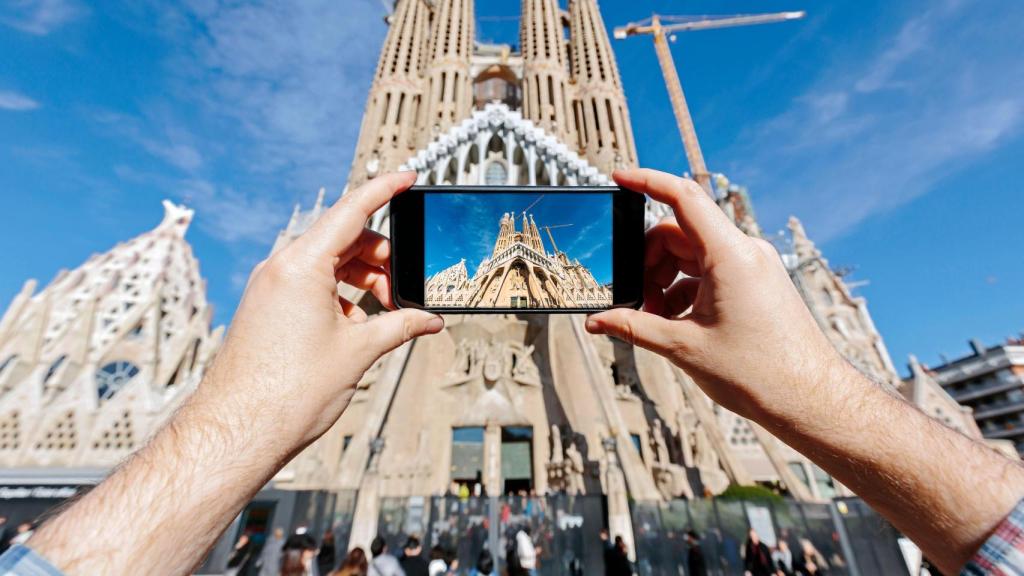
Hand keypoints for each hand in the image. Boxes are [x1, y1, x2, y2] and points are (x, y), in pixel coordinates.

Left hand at [196, 171, 442, 453]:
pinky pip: (309, 285)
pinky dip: (339, 296)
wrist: (236, 430)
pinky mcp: (266, 308)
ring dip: (361, 279)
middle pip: (343, 239)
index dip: (384, 190)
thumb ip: (400, 326)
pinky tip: (356, 329)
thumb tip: (429, 320)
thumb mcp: (358, 352)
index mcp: (301, 266)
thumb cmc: (288, 392)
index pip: (352, 211)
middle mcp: (280, 268)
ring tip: (383, 314)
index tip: (408, 176)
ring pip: (327, 263)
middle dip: (381, 257)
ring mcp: (270, 287)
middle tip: (404, 290)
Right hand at [585, 168, 845, 421]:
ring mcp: (754, 266)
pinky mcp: (757, 283)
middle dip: (648, 262)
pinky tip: (676, 324)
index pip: (683, 197)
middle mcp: (745, 251)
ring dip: (666, 280)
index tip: (619, 178)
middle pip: (679, 234)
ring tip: (654, 319)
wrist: (811, 399)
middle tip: (633, 300)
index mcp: (729, 255)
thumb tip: (597, 322)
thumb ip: (634, 327)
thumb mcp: (684, 349)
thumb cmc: (758, 374)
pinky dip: (686, 289)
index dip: (646, 182)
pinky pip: (711, 272)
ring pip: (693, 255)